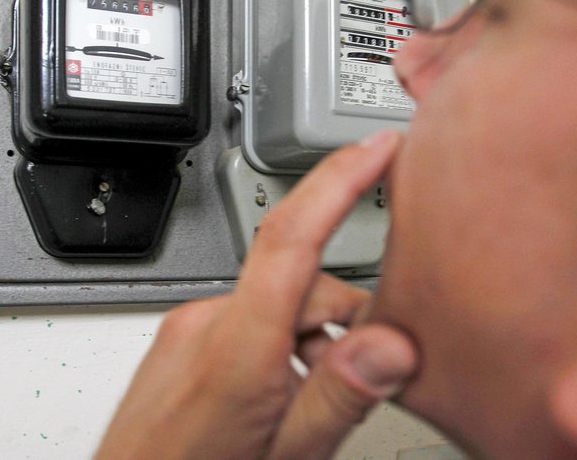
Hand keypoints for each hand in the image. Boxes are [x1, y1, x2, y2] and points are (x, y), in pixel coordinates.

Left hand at [96, 130, 416, 459]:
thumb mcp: (288, 455)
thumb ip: (342, 395)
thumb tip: (394, 343)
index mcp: (236, 348)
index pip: (290, 236)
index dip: (339, 180)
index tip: (378, 147)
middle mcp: (206, 323)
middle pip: (302, 279)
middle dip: (345, 316)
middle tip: (363, 376)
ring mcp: (189, 329)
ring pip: (279, 299)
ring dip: (311, 335)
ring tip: (310, 404)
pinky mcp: (182, 340)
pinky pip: (250, 316)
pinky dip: (281, 340)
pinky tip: (282, 394)